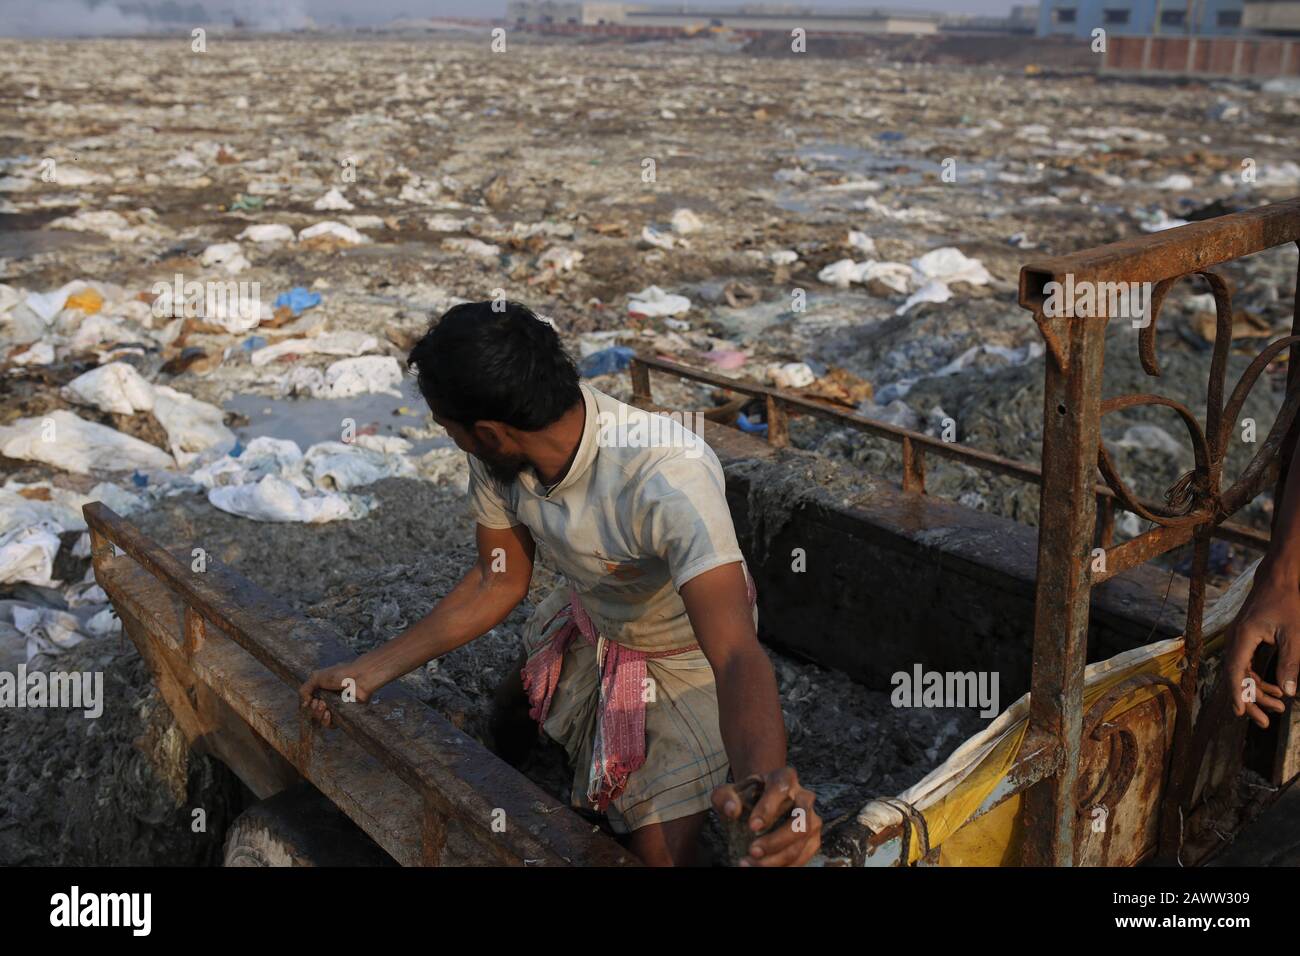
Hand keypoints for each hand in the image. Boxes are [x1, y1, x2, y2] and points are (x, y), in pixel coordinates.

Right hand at [298, 662, 373, 727]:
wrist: (359, 678)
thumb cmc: (340, 674)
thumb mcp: (317, 677)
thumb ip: (305, 689)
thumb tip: (304, 704)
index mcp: (322, 691)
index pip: (310, 703)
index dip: (308, 704)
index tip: (311, 700)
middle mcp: (328, 700)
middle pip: (314, 712)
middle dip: (313, 709)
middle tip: (319, 702)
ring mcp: (336, 708)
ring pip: (321, 719)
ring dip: (318, 715)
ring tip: (323, 706)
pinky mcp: (344, 715)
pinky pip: (332, 725)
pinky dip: (326, 722)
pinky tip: (327, 714)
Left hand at [712, 766, 820, 866]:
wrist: (759, 805)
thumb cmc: (745, 797)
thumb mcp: (728, 792)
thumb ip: (724, 797)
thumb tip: (732, 809)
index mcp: (785, 778)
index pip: (781, 790)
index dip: (768, 808)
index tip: (752, 826)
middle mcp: (804, 797)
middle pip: (799, 822)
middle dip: (775, 841)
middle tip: (752, 851)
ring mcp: (812, 819)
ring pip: (801, 843)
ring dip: (776, 859)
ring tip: (750, 864)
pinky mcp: (813, 840)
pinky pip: (803, 858)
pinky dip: (782, 867)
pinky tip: (761, 868)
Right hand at [1225, 567, 1299, 727]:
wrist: (1280, 576)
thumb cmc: (1287, 600)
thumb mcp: (1294, 633)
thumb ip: (1291, 663)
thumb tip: (1289, 693)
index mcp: (1243, 637)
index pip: (1234, 672)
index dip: (1238, 694)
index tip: (1241, 713)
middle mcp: (1235, 639)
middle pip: (1235, 676)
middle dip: (1251, 700)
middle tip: (1266, 722)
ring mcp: (1239, 638)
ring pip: (1241, 672)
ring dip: (1258, 691)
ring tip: (1278, 706)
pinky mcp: (1246, 637)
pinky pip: (1247, 663)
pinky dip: (1259, 678)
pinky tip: (1275, 688)